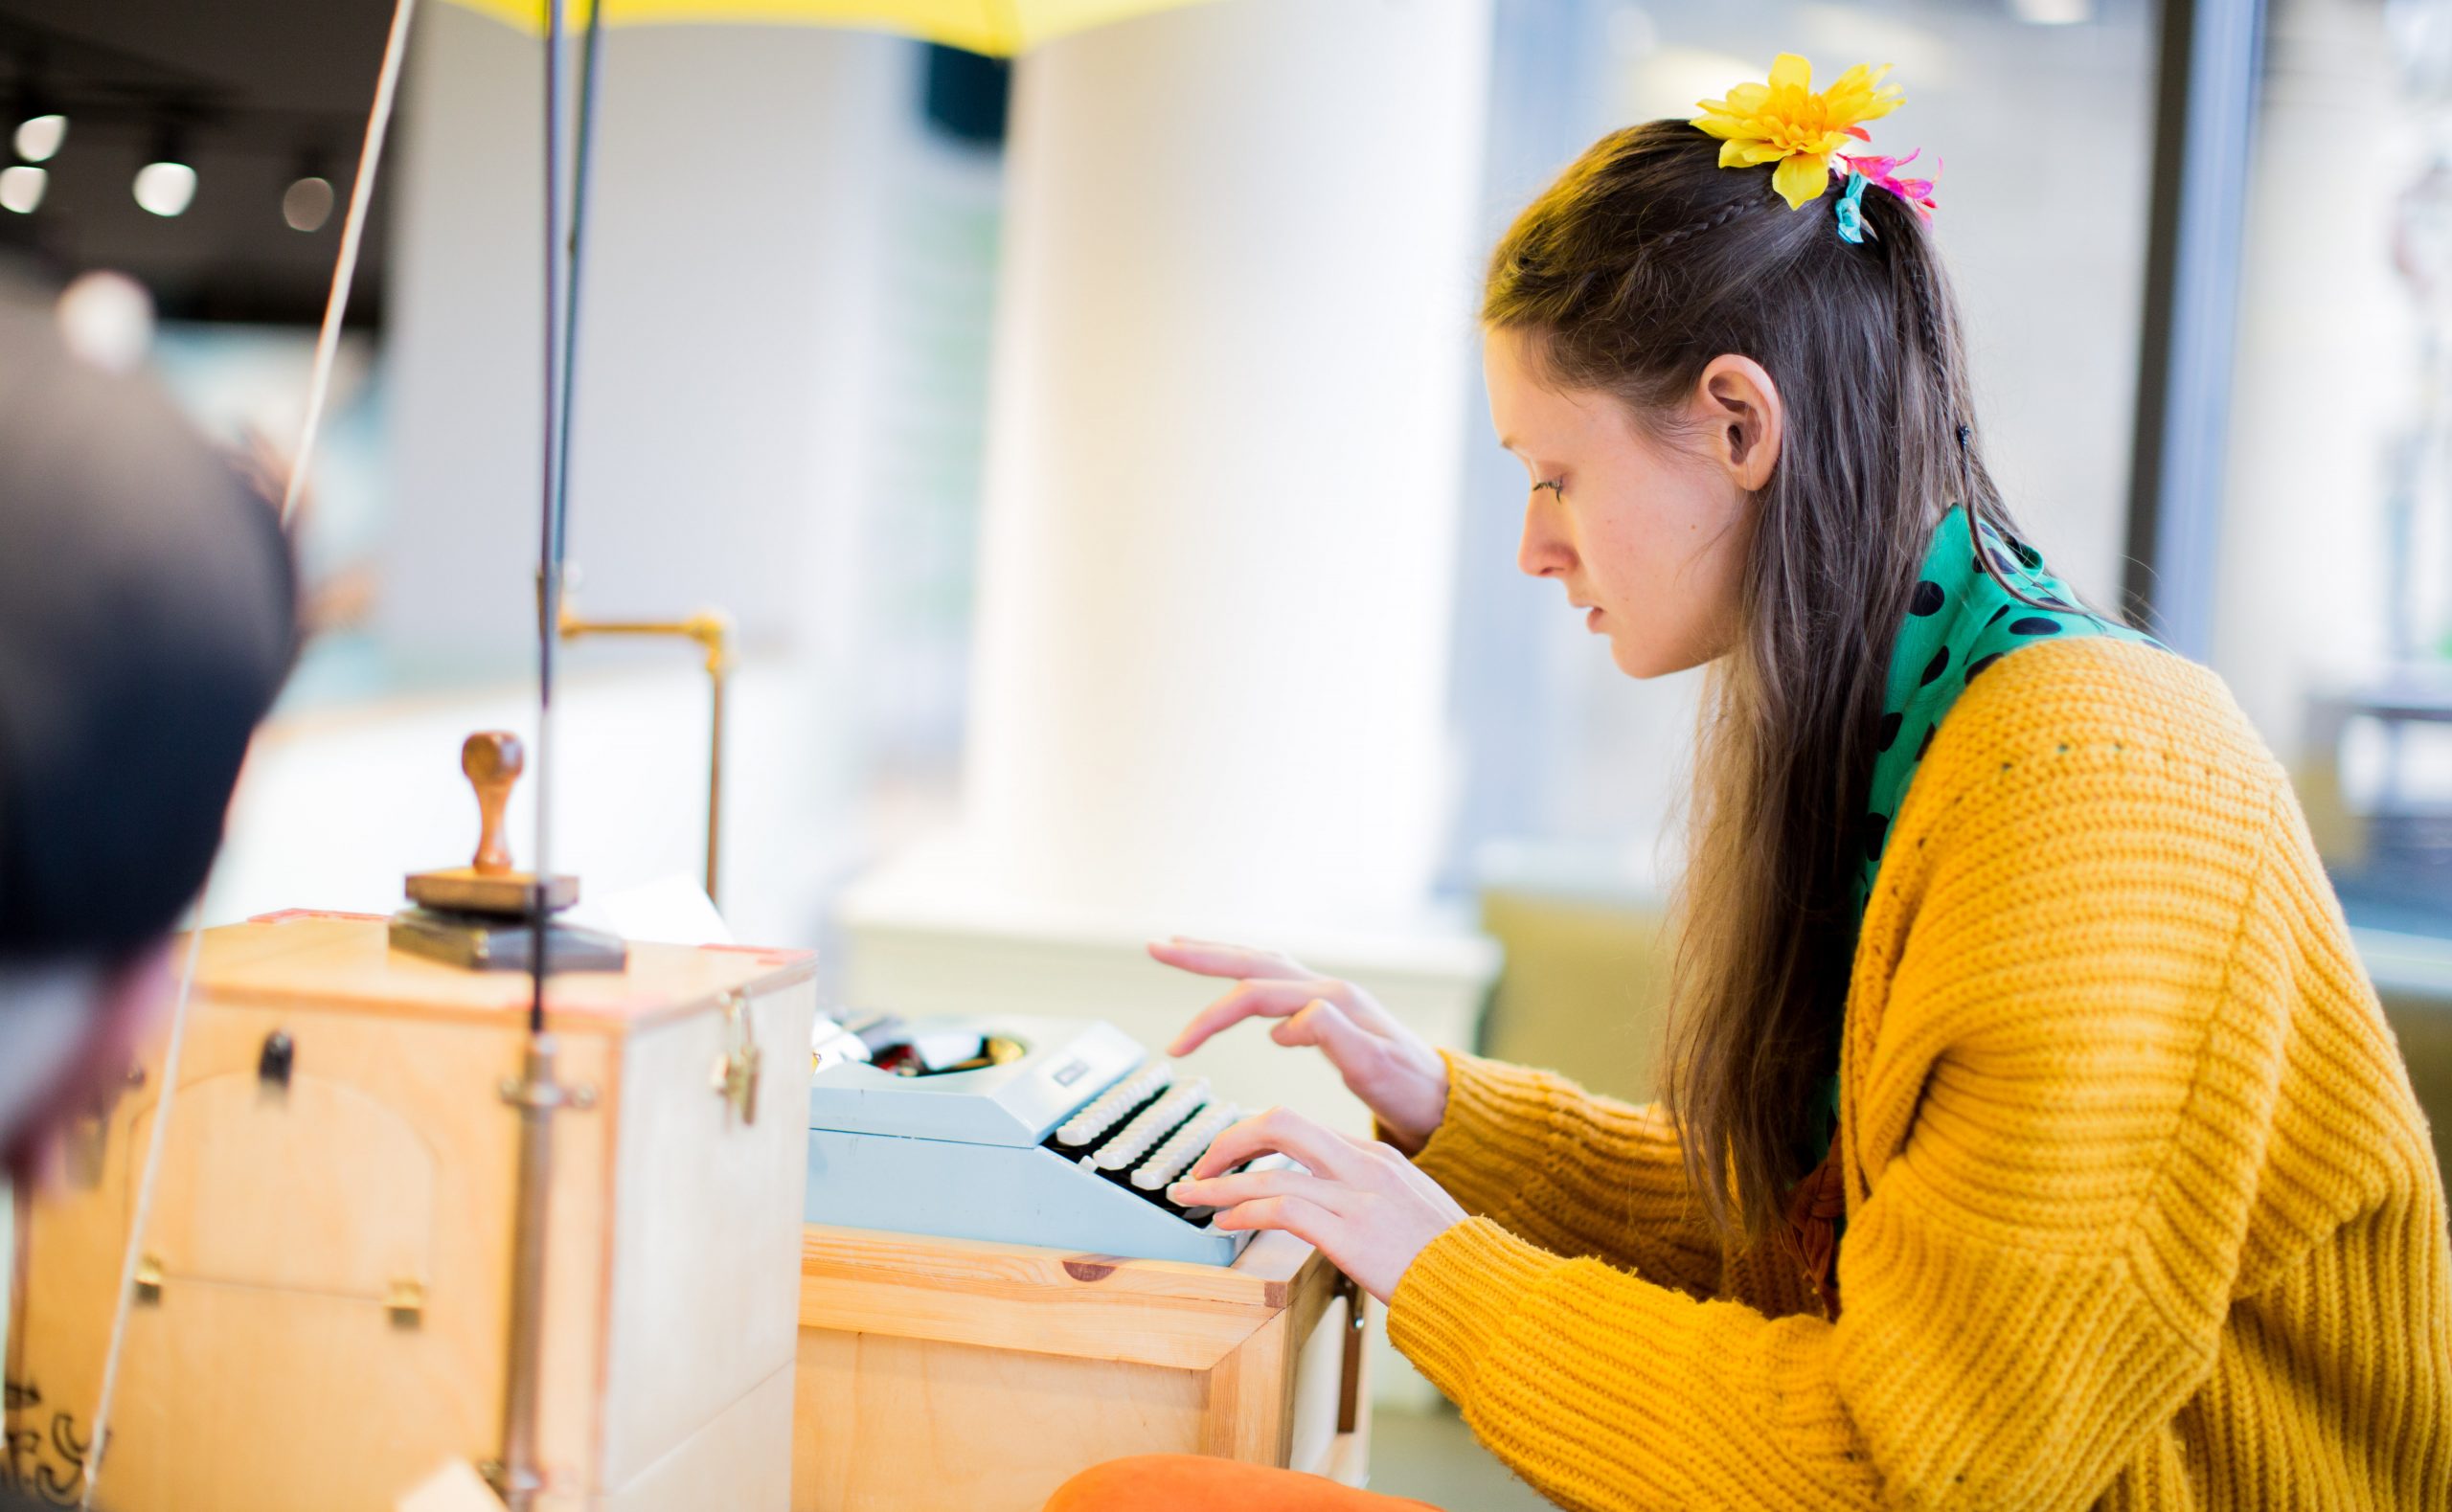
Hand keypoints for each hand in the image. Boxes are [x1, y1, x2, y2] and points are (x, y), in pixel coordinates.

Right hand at [1150, 937, 1448, 1153]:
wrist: (1442, 1099)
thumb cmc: (1409, 1090)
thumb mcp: (1374, 1068)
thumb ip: (1332, 1037)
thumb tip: (1284, 1024)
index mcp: (1332, 1001)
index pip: (1255, 995)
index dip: (1211, 1016)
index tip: (1180, 1048)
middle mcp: (1328, 989)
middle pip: (1253, 961)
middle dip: (1201, 954)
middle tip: (1156, 947)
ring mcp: (1327, 995)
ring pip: (1262, 963)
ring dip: (1217, 955)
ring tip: (1176, 947)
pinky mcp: (1327, 1009)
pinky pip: (1274, 978)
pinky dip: (1241, 971)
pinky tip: (1227, 976)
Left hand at [1168, 1106, 1467, 1304]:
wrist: (1481, 1285)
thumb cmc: (1445, 1258)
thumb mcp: (1407, 1207)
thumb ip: (1366, 1194)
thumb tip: (1324, 1202)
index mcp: (1376, 1156)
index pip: (1302, 1129)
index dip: (1255, 1141)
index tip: (1231, 1159)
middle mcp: (1364, 1165)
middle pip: (1281, 1124)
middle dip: (1231, 1140)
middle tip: (1202, 1163)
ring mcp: (1357, 1197)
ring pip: (1271, 1170)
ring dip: (1220, 1182)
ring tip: (1192, 1195)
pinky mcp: (1351, 1233)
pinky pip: (1282, 1209)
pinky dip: (1245, 1211)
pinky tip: (1226, 1222)